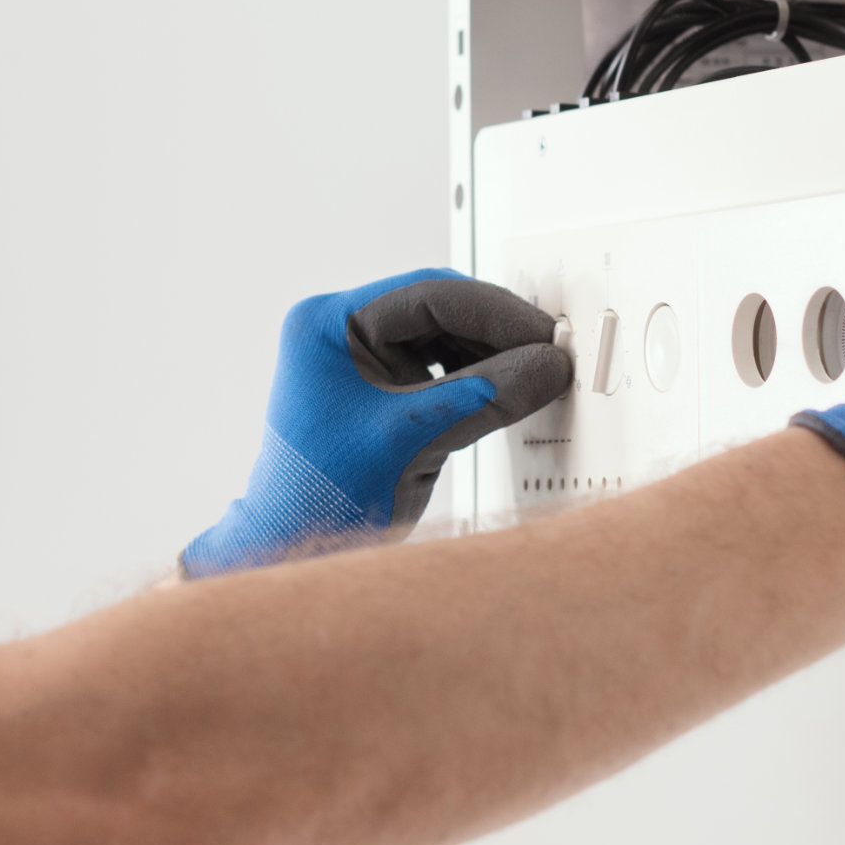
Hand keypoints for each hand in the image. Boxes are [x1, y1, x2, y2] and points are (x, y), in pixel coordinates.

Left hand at [180, 268, 570, 576]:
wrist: (292, 547)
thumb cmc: (323, 495)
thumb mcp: (415, 438)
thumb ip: (487, 395)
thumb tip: (549, 364)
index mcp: (328, 325)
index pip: (428, 296)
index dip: (496, 312)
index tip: (545, 334)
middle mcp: (338, 334)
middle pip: (437, 313)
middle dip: (497, 334)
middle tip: (552, 352)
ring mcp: (356, 362)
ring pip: (441, 340)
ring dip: (490, 356)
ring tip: (536, 374)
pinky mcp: (376, 391)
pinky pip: (436, 370)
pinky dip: (475, 380)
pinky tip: (506, 392)